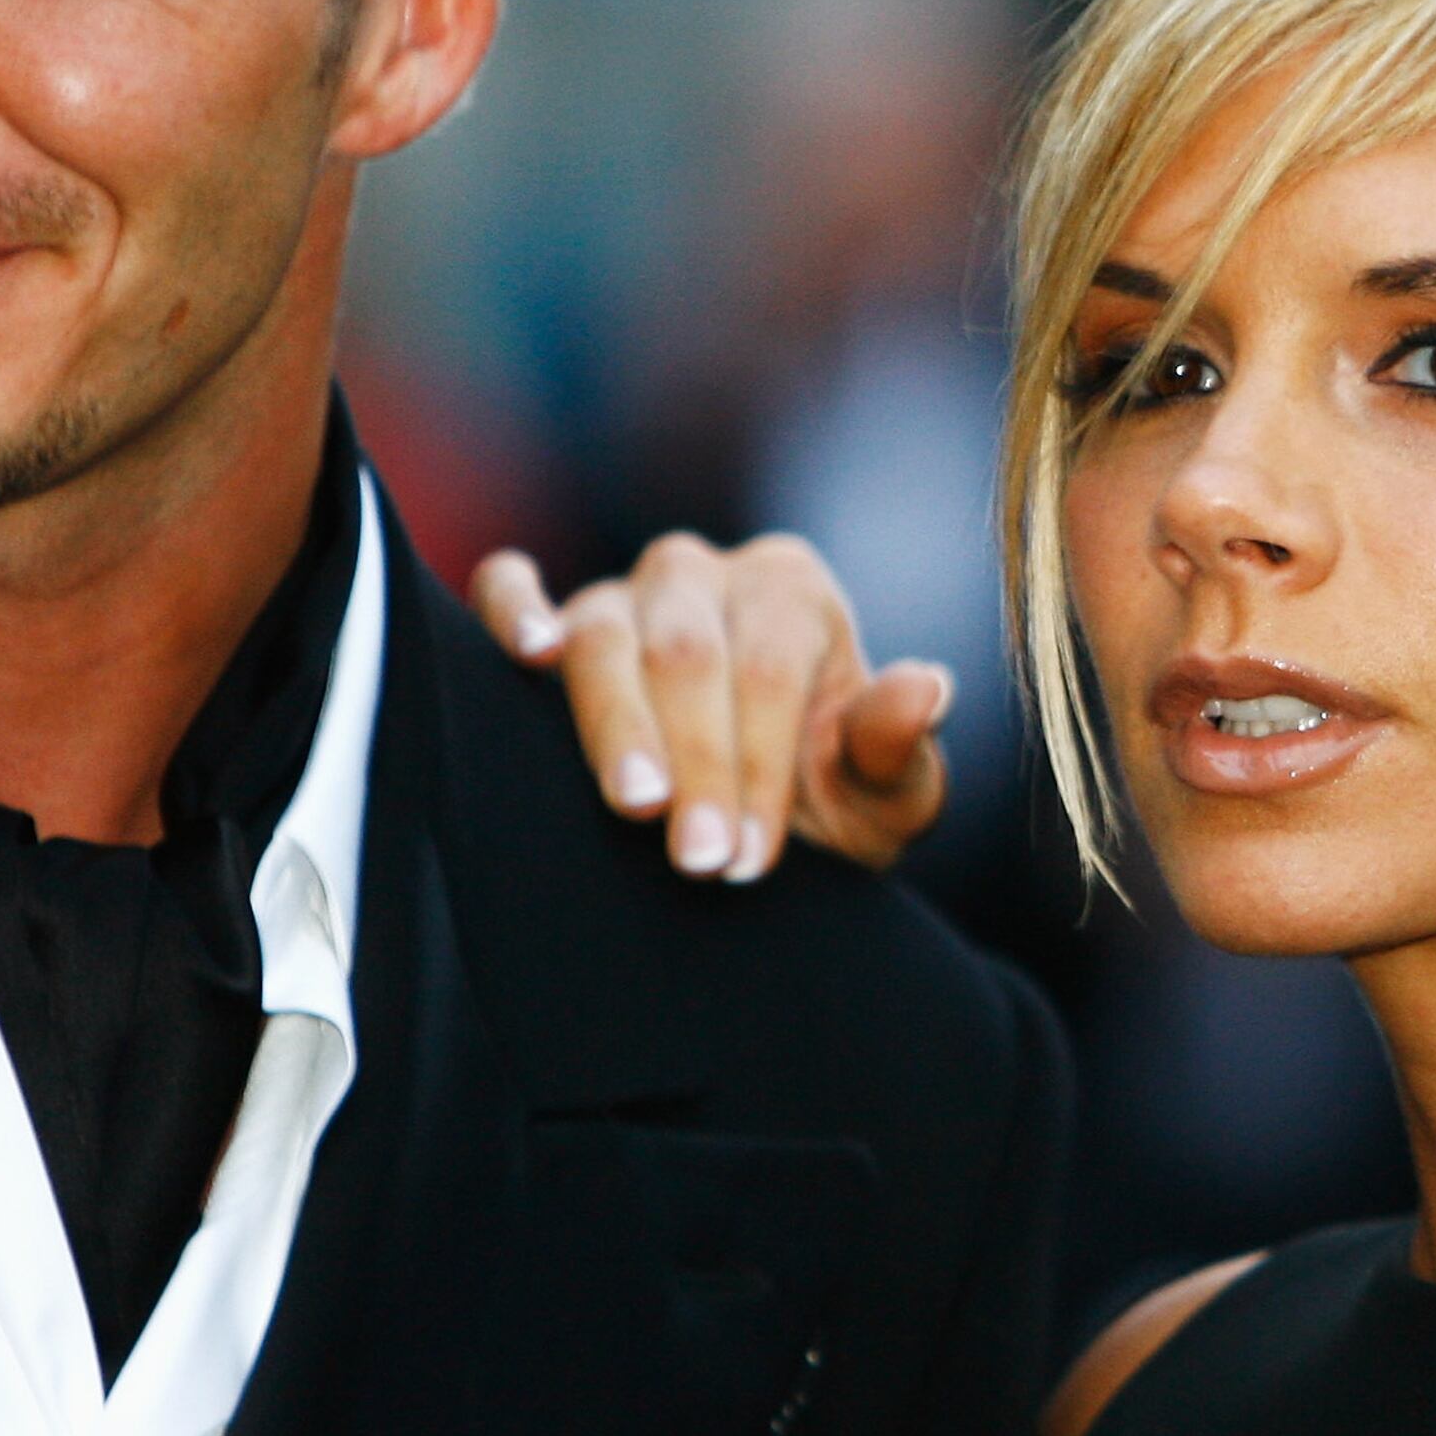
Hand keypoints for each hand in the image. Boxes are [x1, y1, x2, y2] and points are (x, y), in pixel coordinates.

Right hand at [472, 532, 955, 879]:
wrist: (746, 830)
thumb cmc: (822, 806)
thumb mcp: (880, 799)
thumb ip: (897, 749)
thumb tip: (926, 688)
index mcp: (793, 591)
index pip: (772, 672)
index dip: (760, 767)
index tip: (750, 859)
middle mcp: (704, 573)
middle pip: (689, 655)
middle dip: (698, 763)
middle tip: (698, 861)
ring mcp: (623, 591)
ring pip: (605, 633)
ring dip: (616, 725)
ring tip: (636, 804)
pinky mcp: (552, 615)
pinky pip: (509, 586)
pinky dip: (511, 609)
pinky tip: (530, 656)